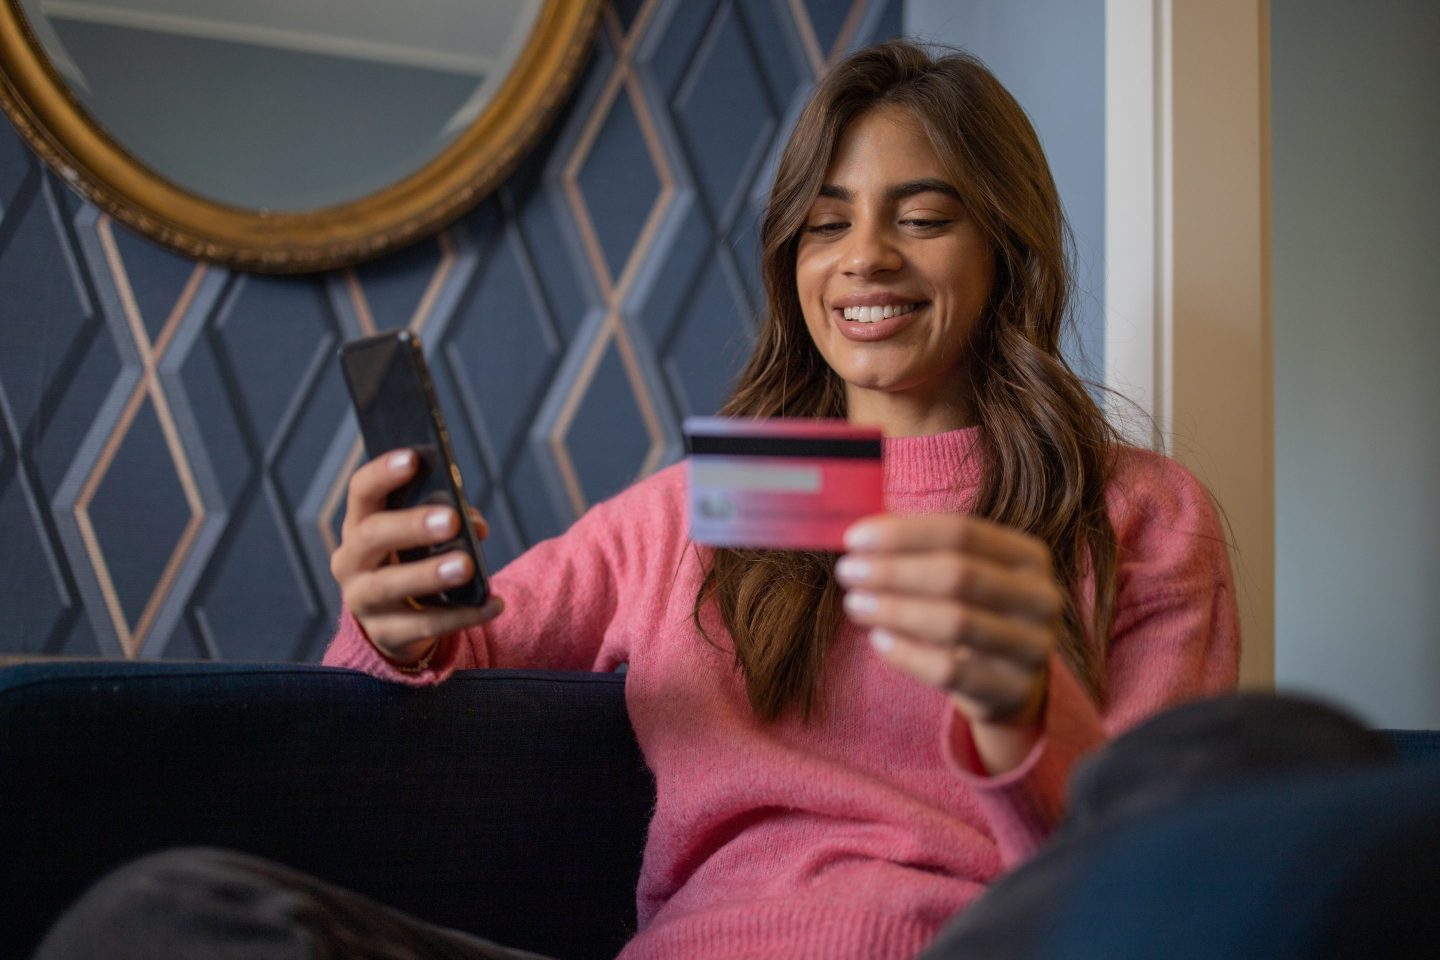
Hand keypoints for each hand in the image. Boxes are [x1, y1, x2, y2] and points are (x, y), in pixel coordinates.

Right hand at [329, 448, 503, 663]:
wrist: (397, 622)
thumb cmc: (413, 561)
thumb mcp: (422, 537)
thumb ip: (445, 522)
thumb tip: (476, 526)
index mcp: (360, 524)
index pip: (362, 491)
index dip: (383, 473)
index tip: (414, 458)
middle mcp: (351, 560)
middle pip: (372, 536)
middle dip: (411, 525)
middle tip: (449, 520)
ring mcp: (364, 601)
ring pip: (390, 585)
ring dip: (430, 574)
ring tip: (466, 565)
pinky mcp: (387, 635)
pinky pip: (424, 625)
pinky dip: (463, 615)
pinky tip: (494, 603)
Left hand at [835, 515, 1063, 768]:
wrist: (1011, 682)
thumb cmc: (973, 611)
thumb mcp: (963, 573)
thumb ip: (921, 549)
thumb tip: (859, 534)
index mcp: (1029, 555)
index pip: (963, 531)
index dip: (904, 533)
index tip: (853, 538)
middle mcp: (1041, 598)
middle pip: (959, 575)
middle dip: (893, 571)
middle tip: (847, 572)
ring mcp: (1034, 648)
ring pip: (955, 623)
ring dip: (894, 610)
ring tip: (854, 605)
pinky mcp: (1014, 691)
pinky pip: (950, 672)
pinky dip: (907, 654)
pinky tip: (878, 640)